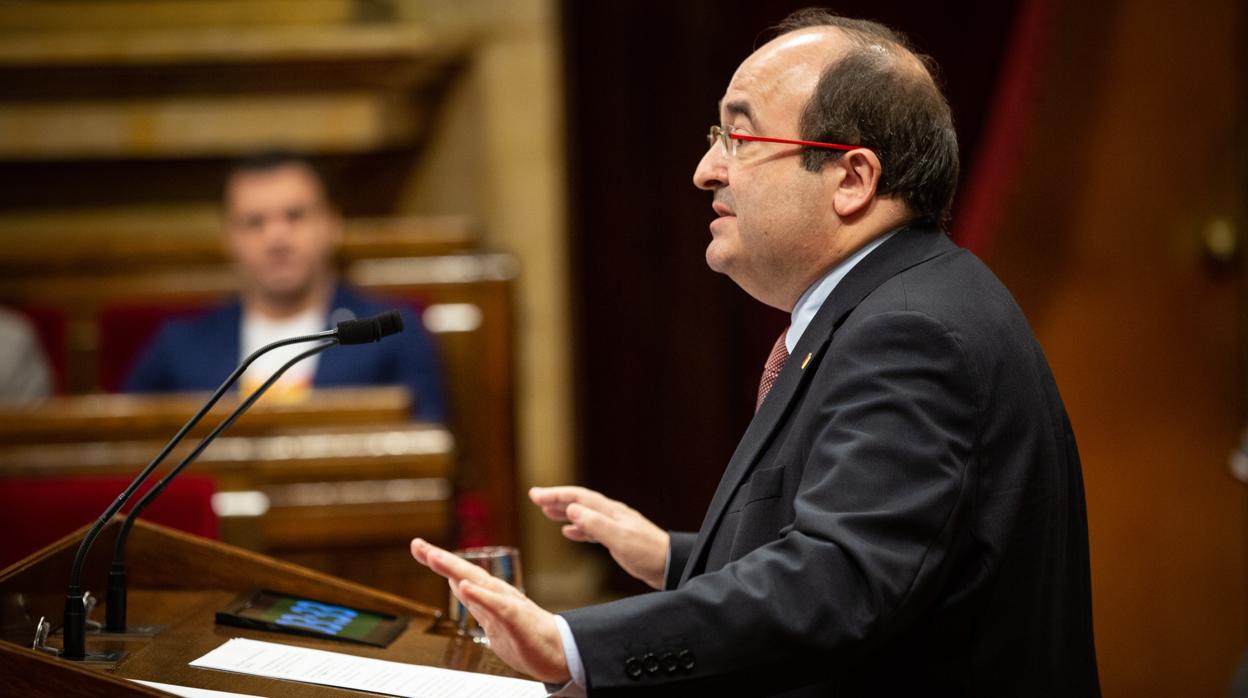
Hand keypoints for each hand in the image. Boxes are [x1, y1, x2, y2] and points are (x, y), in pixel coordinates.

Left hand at [409, 538, 570, 683]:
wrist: (560, 652)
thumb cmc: (528, 634)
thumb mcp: (494, 618)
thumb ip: (476, 601)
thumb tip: (456, 583)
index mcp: (490, 594)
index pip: (460, 574)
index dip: (439, 560)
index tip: (418, 546)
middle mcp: (497, 594)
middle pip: (465, 572)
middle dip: (440, 558)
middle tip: (418, 545)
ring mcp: (507, 605)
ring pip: (478, 583)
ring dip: (455, 569)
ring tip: (434, 557)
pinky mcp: (517, 620)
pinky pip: (497, 606)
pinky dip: (481, 596)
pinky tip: (465, 587)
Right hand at [530, 486, 668, 589]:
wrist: (670, 566)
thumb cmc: (648, 553)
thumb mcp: (620, 539)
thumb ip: (596, 525)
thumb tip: (572, 509)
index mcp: (611, 512)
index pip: (578, 498)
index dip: (556, 495)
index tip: (535, 494)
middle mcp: (612, 515)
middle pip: (580, 502)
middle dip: (557, 499)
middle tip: (535, 498)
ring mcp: (615, 526)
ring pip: (584, 514)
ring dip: (565, 512)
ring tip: (547, 512)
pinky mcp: (618, 540)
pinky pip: (592, 529)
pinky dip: (578, 528)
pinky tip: (569, 533)